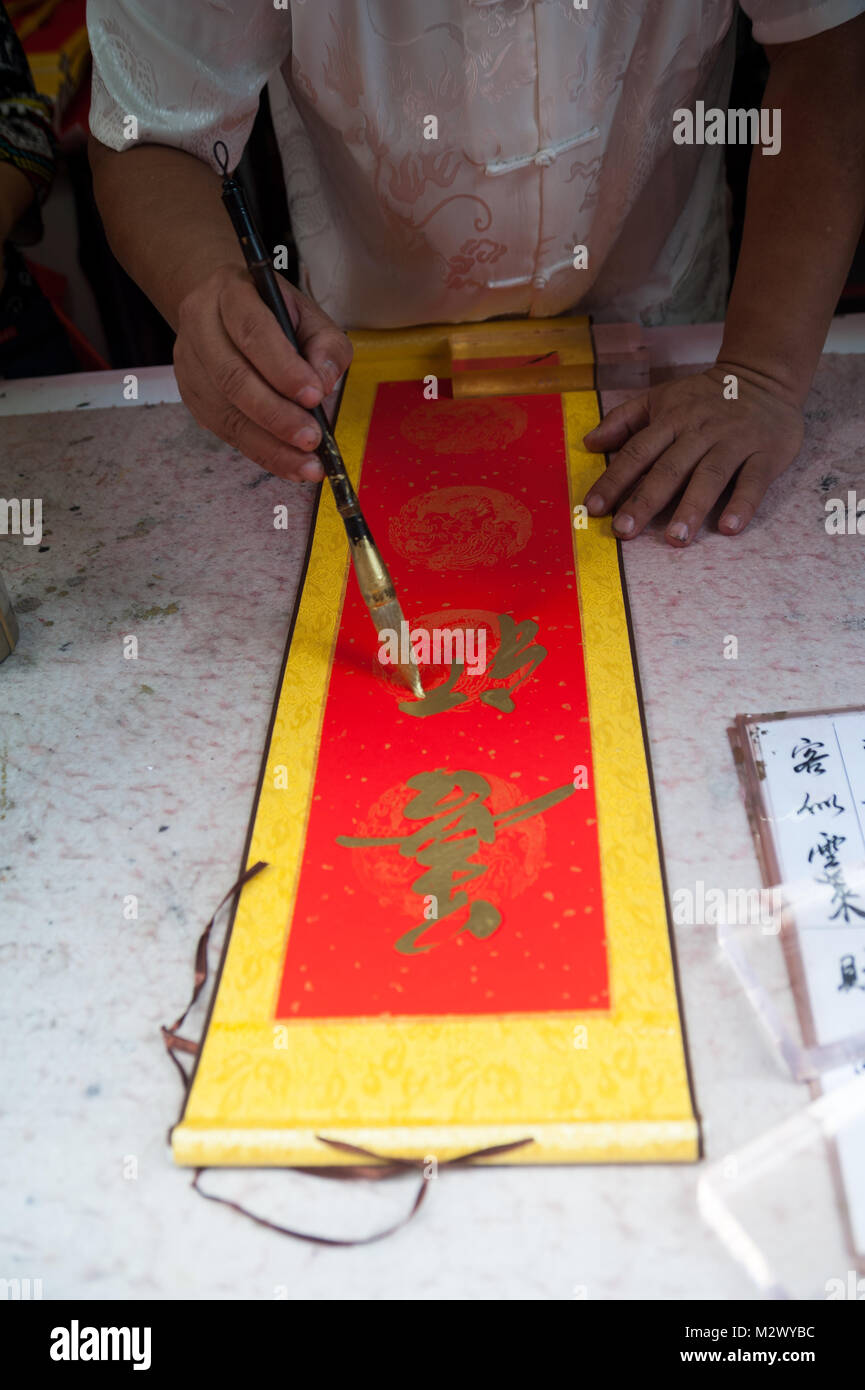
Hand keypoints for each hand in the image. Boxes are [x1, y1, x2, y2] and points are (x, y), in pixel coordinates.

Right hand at [173, 264, 352, 480]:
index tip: (315, 396)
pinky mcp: (192, 397)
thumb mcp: (308, 315)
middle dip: (277, 415)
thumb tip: (324, 383)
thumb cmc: (272, 313)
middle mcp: (201, 326)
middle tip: (311, 439)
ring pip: (226, 413)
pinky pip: (226, 432)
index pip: (253, 332)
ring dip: (270, 446)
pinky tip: (289, 465)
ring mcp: (190, 364)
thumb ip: (326, 345)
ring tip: (306, 465)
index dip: (283, 368)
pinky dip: (261, 453)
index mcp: (230, 293)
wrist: (223, 307)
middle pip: (233, 378)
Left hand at [581, 363, 804, 544]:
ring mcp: (734, 442)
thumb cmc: (704, 396)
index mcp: (671, 420)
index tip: (593, 508)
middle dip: (645, 501)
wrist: (765, 374)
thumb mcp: (660, 397)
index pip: (637, 453)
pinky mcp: (766, 454)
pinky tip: (729, 527)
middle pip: (669, 468)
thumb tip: (589, 442)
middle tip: (625, 531)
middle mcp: (700, 432)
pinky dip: (743, 504)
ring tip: (675, 539)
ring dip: (692, 508)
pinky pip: (754, 481)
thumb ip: (623, 419)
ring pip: (710, 476)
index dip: (614, 480)